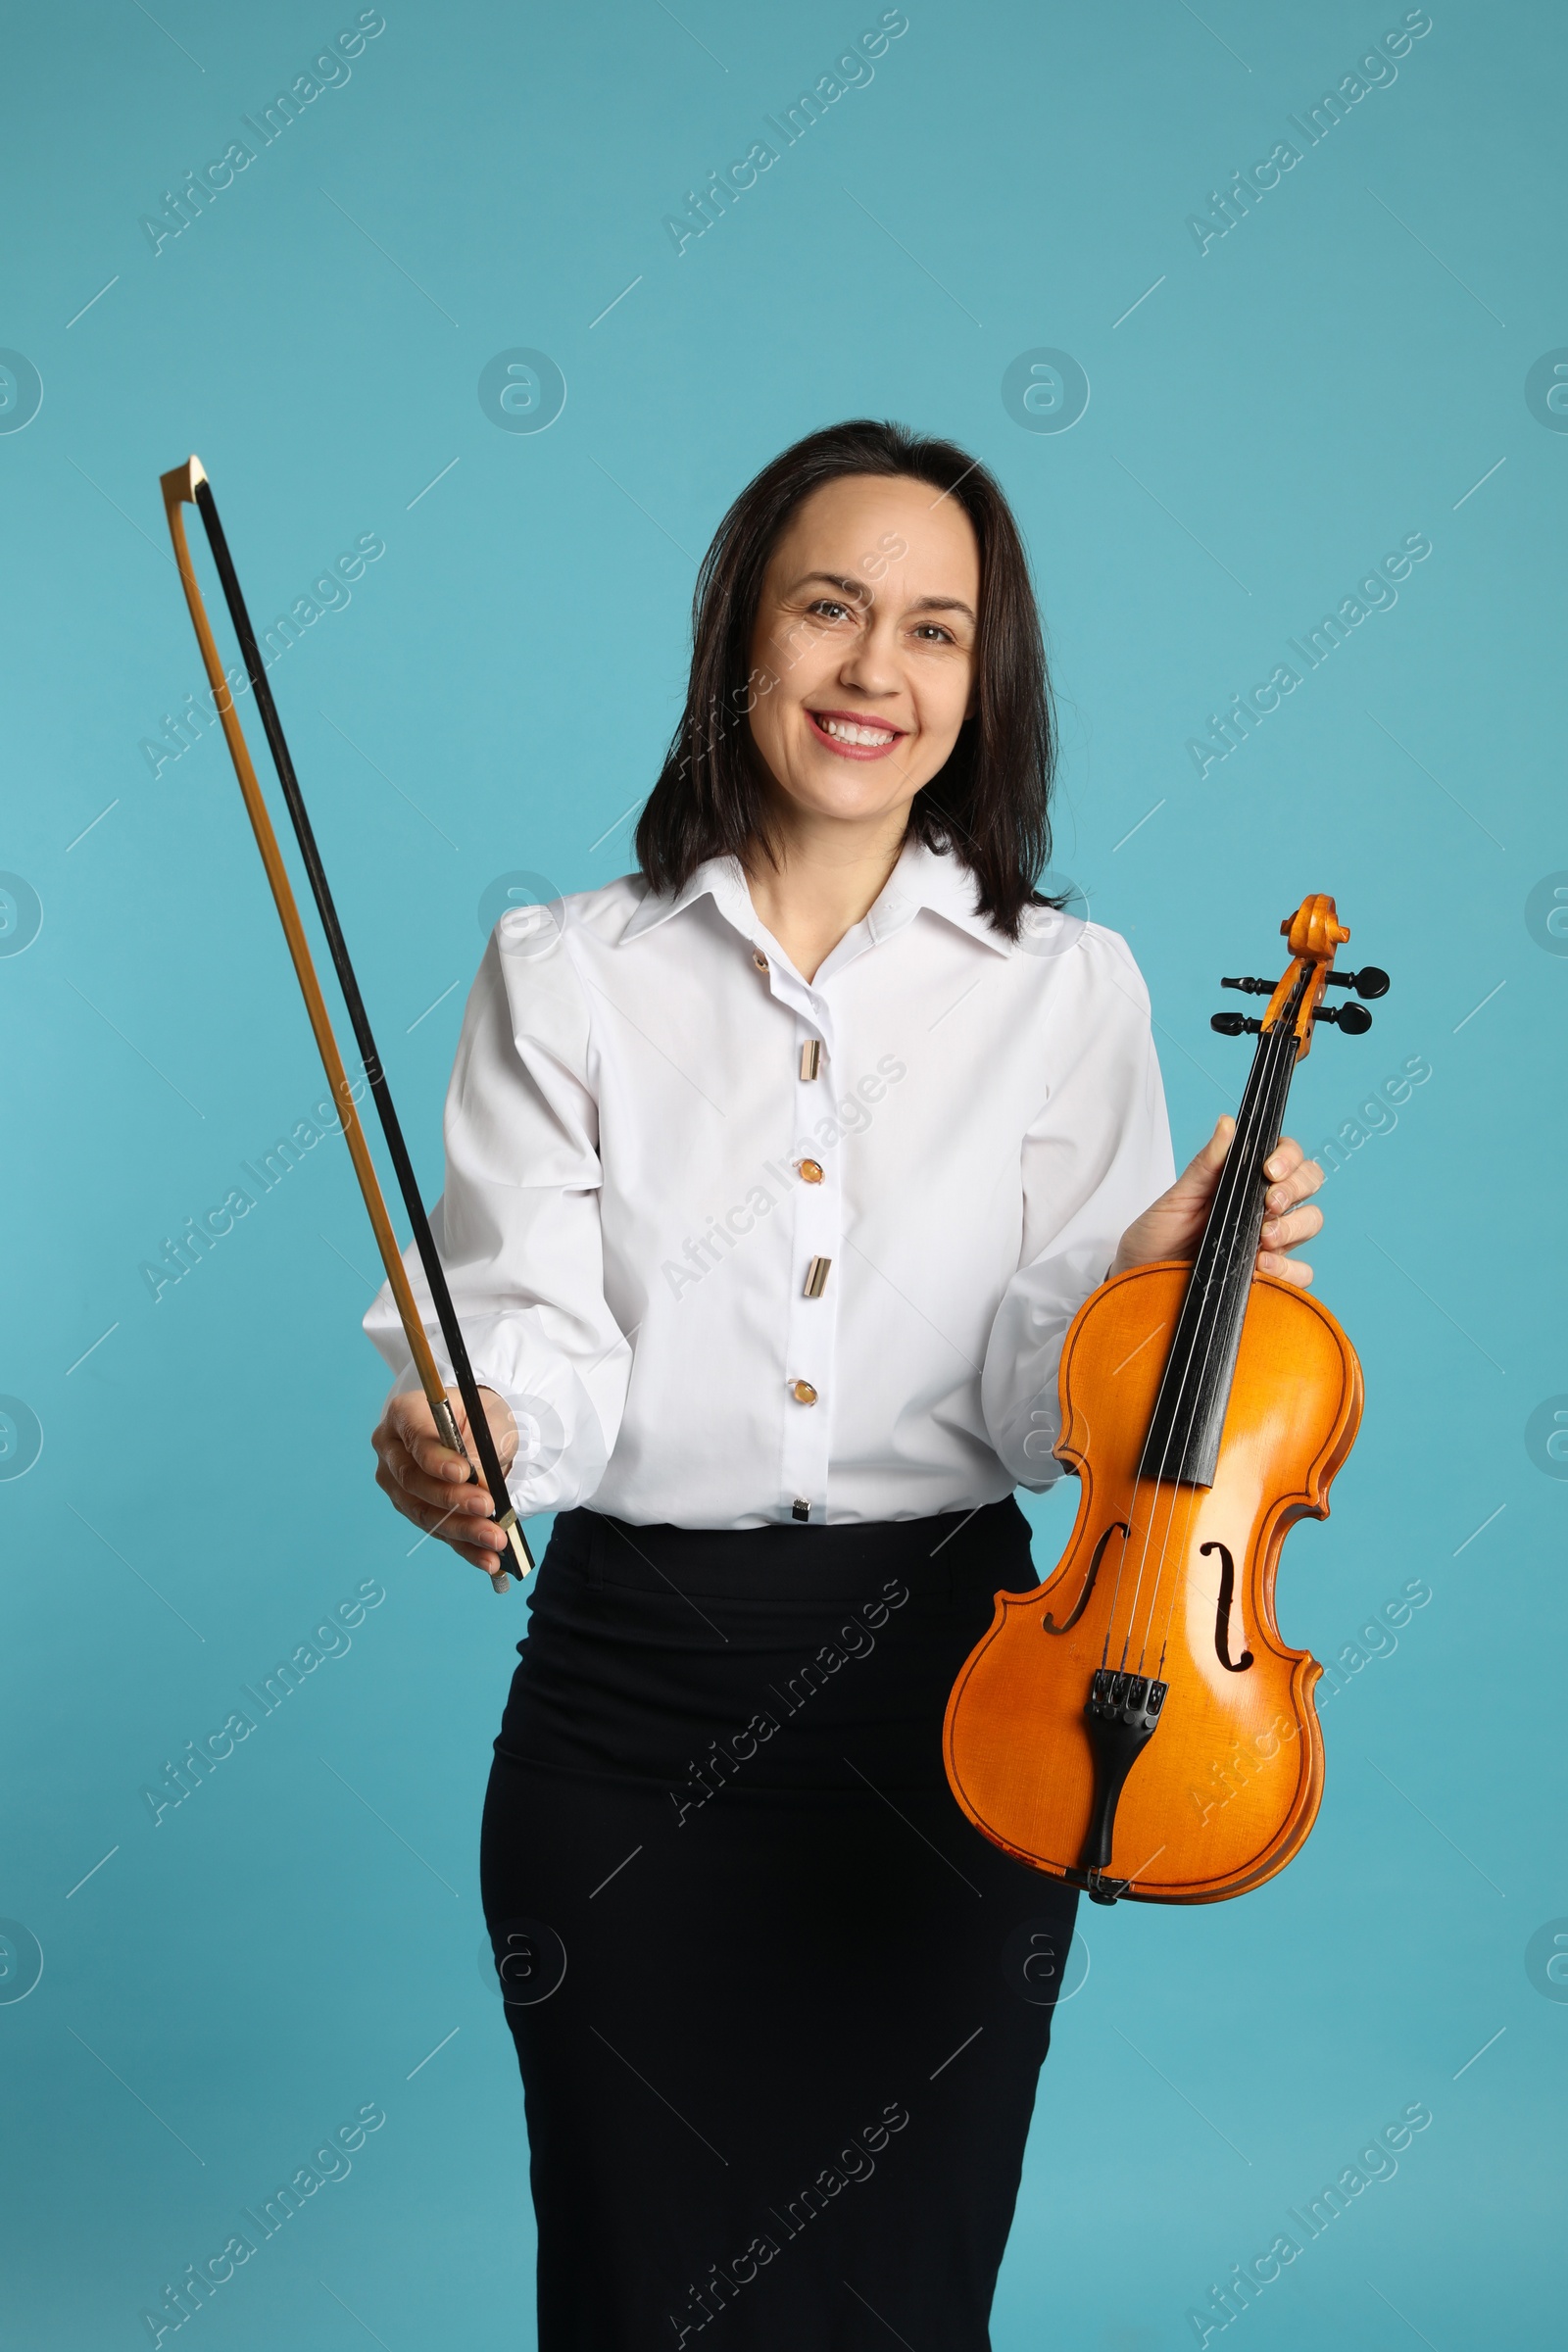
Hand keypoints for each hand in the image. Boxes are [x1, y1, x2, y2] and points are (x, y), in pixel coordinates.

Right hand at [371, 1386, 520, 1573]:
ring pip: (425, 1513)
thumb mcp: (489, 1420)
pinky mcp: (414, 1511)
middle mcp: (392, 1451)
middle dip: (453, 1499)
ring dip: (463, 1530)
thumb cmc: (482, 1416)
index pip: (414, 1440)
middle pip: (414, 1481)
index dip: (436, 1459)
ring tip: (495, 1539)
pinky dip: (465, 1547)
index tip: (463, 1472)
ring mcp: (398, 1485)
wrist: (481, 1430)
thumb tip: (477, 1480)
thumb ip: (480, 1445)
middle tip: (487, 1506)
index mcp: (404, 1415)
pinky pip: (438, 1532)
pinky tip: (488, 1559)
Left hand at [1111, 1119, 1323, 1286]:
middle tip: (1269, 1202)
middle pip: (1307, 1184)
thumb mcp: (1177, 1196)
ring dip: (1294, 1226)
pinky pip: (1300, 1272)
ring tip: (1264, 1237)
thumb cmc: (1158, 1235)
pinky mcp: (1268, 1276)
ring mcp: (1269, 1240)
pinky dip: (1290, 1269)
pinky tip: (1261, 1266)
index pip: (1286, 1157)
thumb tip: (1227, 1123)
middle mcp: (1263, 1207)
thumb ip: (1206, 1164)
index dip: (1288, 1157)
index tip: (1269, 1168)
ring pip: (1310, 1222)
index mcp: (1245, 1180)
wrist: (1141, 1278)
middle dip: (1295, 1188)